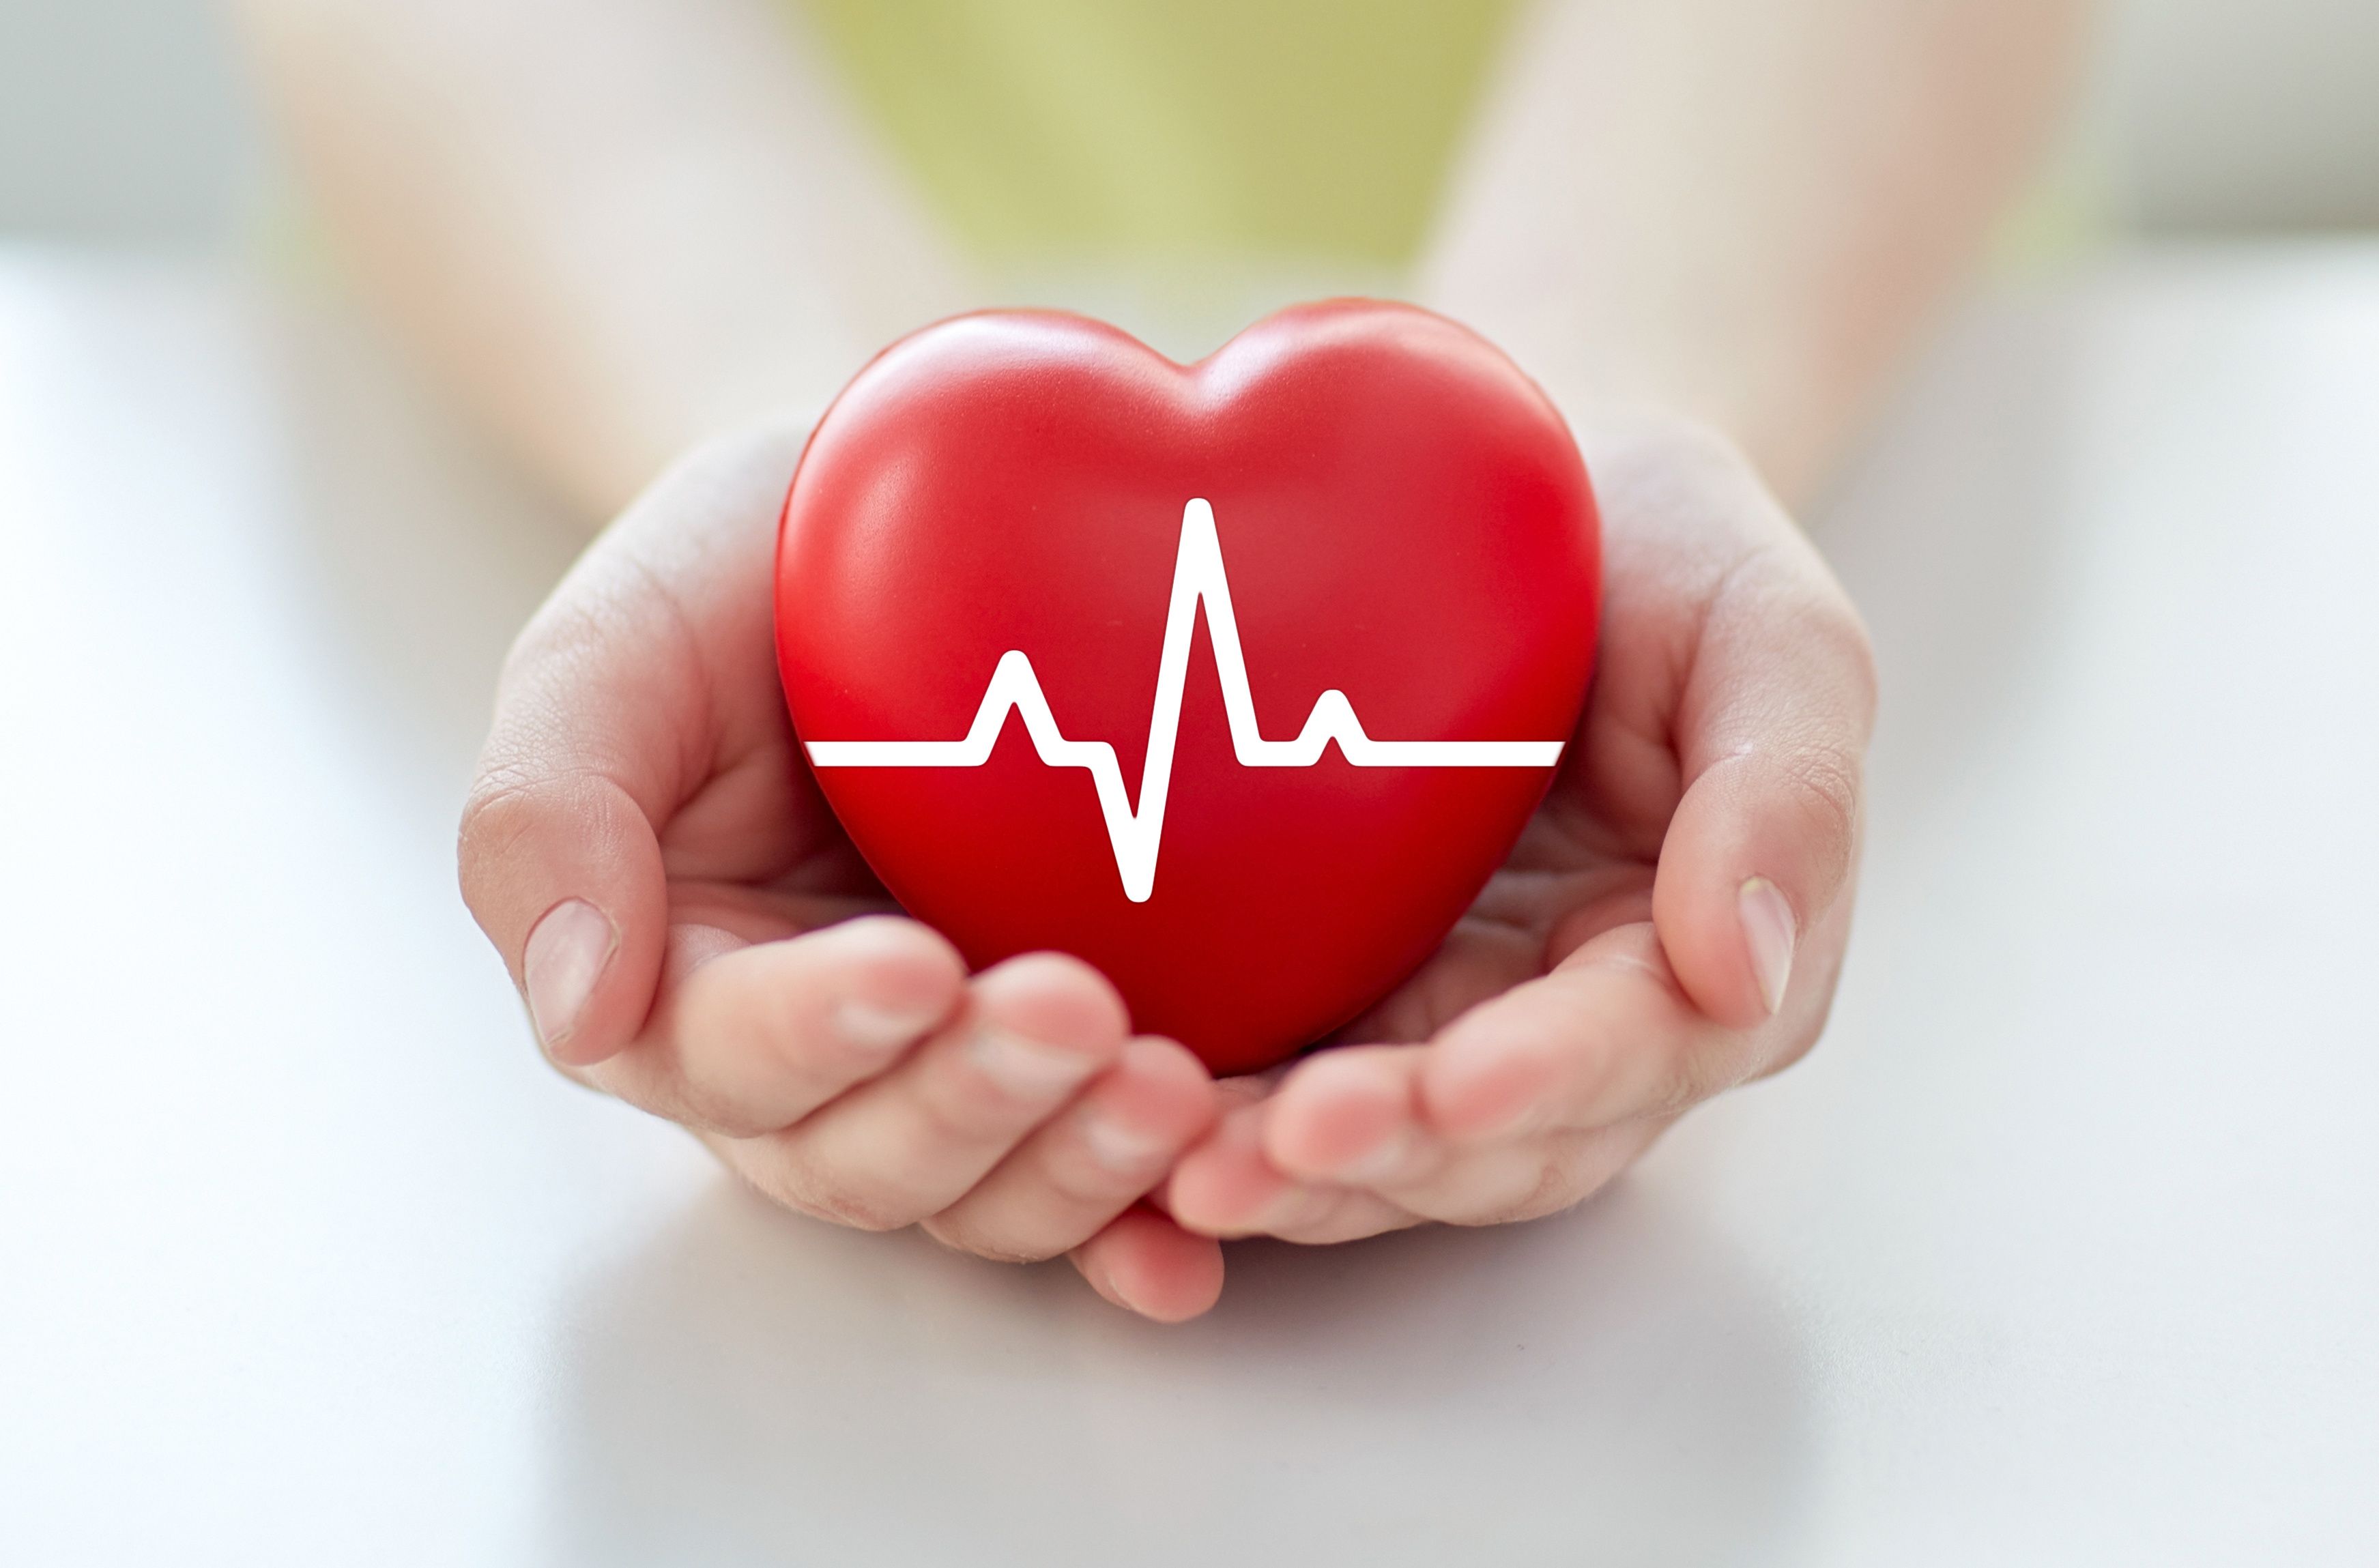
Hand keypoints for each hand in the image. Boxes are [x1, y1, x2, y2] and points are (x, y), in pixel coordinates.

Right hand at [459, 424, 1226, 1321]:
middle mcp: (816, 1064)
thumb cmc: (749, 577)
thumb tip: (581, 1010)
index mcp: (682, 980)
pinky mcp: (1079, 1064)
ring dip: (1079, 1166)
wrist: (923, 521)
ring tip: (1173, 1089)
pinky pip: (1112, 1184)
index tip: (911, 964)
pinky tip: (1201, 1241)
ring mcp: (953, 1071)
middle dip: (971, 1100)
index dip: (813, 1031)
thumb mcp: (620, 646)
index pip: (726, 1054)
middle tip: (1075, 1012)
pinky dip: (1152, 1223)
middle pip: (869, 1155)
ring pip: (993, 1188)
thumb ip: (549, 810)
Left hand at [1156, 416, 1874, 1249]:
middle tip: (1266, 1153)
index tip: (1457, 1083)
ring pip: (1380, 1151)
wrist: (1510, 496)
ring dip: (1288, 1178)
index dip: (1550, 1080)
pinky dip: (1212, 1123)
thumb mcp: (1766, 631)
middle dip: (1388, 1159)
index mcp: (1695, 962)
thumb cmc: (1661, 553)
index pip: (1633, 1053)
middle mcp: (1567, 1026)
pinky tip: (1130, 1129)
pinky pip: (1273, 1087)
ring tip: (1184, 1173)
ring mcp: (1440, 1019)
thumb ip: (1787, 790)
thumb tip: (1746, 971)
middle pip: (1493, 1146)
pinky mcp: (1329, 994)